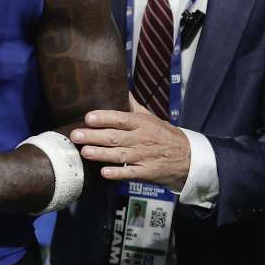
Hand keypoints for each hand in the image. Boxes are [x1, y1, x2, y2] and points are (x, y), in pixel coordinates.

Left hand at [69, 98, 191, 190]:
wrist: (188, 158)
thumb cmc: (165, 135)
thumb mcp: (152, 118)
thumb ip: (134, 107)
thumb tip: (123, 90)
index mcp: (141, 124)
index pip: (121, 118)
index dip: (104, 118)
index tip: (88, 117)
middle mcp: (141, 139)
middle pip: (115, 137)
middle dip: (94, 136)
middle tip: (76, 135)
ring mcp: (143, 157)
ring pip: (119, 155)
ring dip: (101, 154)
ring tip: (85, 151)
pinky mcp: (145, 173)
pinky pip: (129, 173)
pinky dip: (117, 173)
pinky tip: (104, 172)